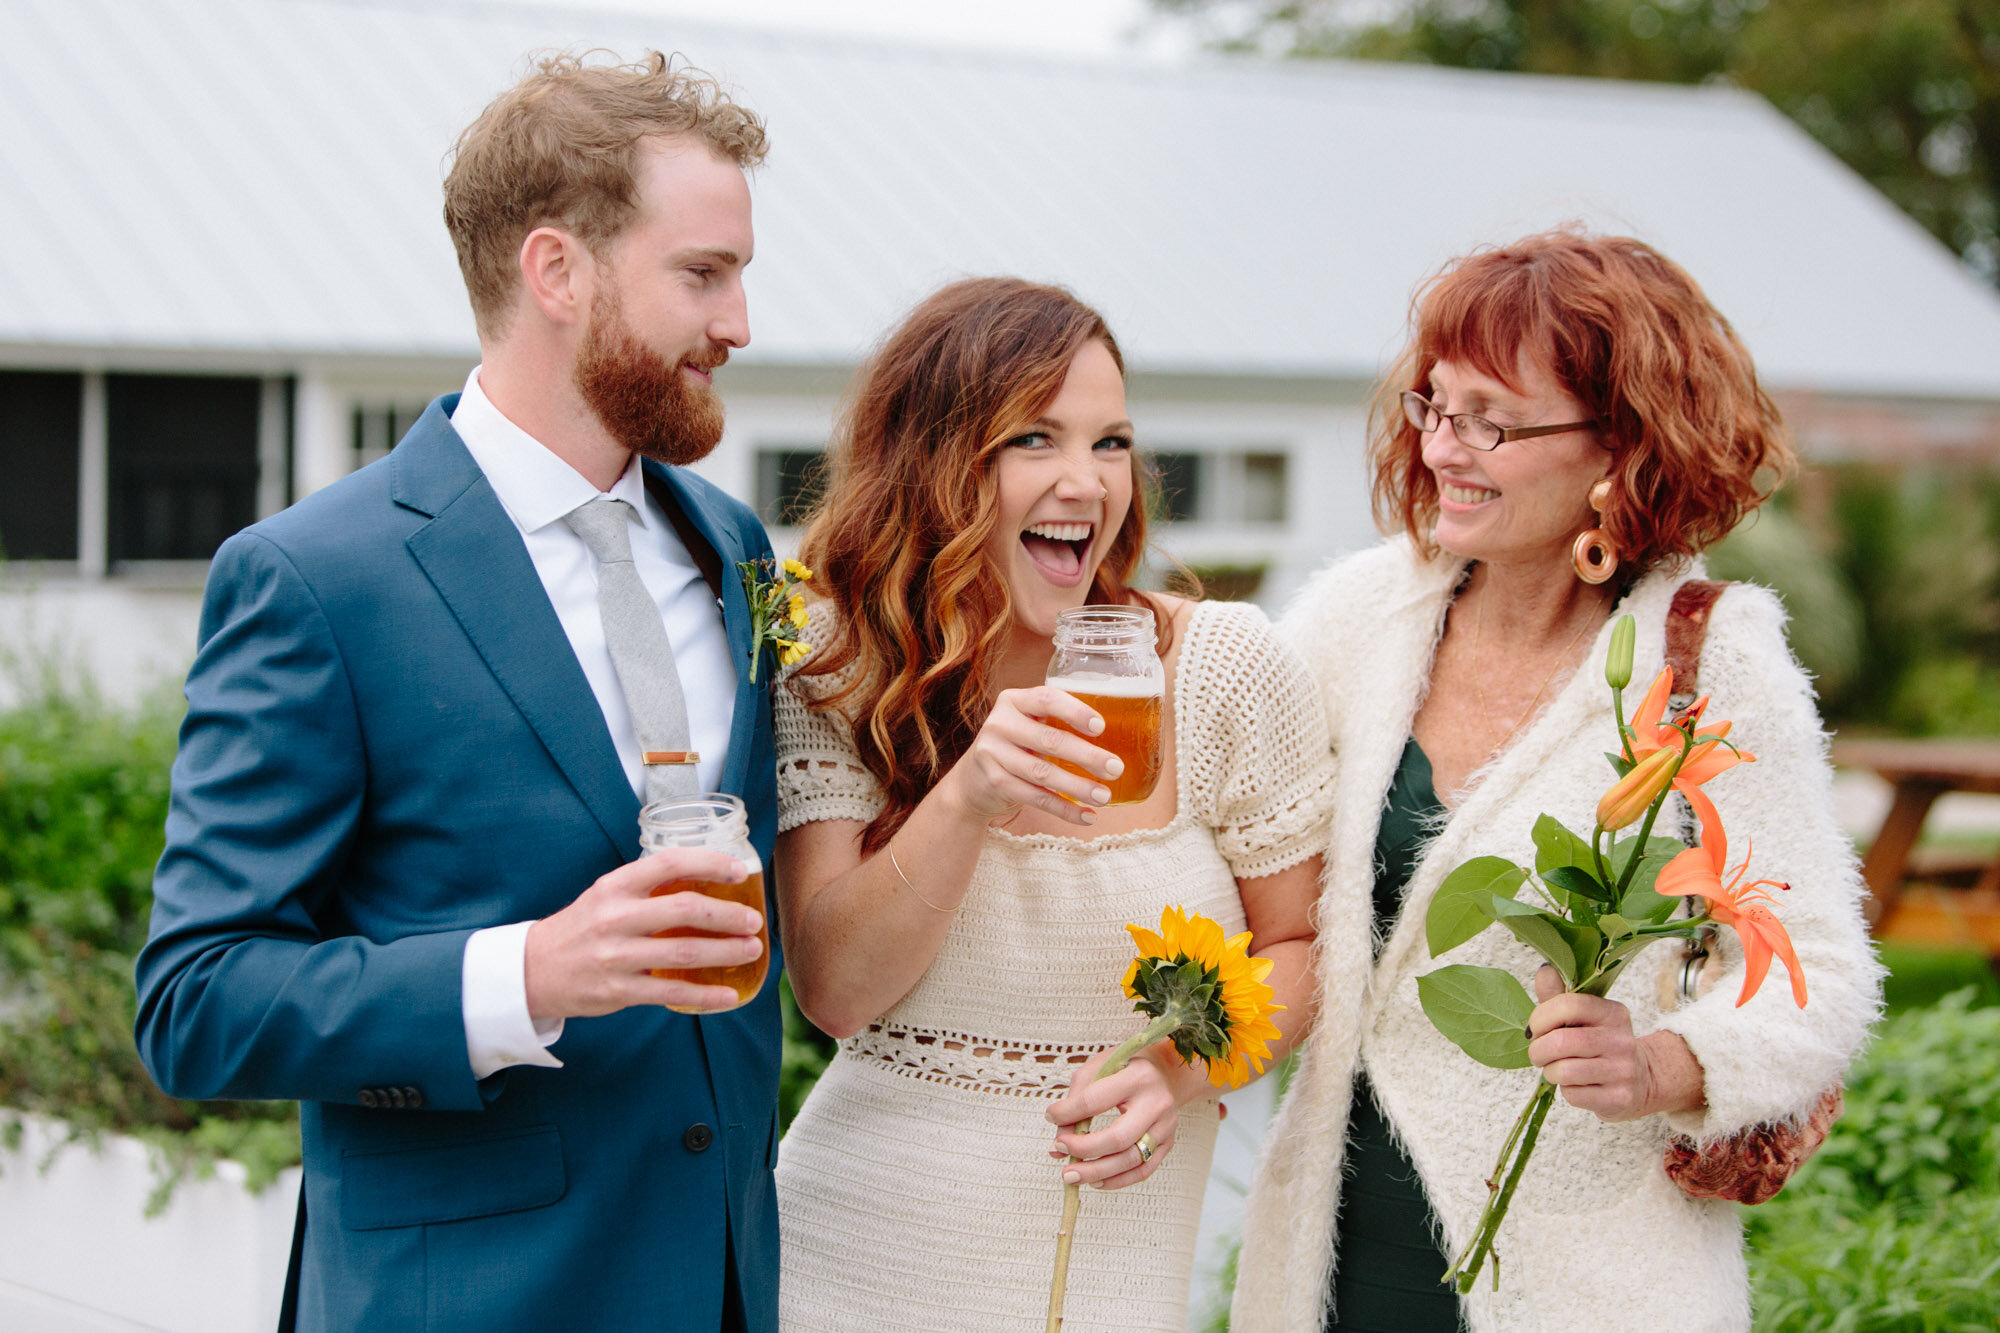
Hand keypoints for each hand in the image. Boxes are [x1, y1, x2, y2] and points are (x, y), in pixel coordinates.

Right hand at [525, 849, 763, 1021]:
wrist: (532, 970)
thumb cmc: (583, 928)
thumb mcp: (606, 895)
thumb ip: (648, 888)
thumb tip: (706, 882)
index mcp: (616, 886)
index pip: (670, 864)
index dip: (709, 864)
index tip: (740, 871)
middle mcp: (616, 917)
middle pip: (684, 910)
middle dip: (728, 916)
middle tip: (754, 921)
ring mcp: (616, 956)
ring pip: (683, 953)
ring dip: (725, 952)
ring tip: (751, 951)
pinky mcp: (617, 990)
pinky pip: (671, 993)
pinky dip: (705, 995)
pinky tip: (729, 995)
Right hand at [938, 685, 1123, 827]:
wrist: (971, 782)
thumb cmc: (1016, 747)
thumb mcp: (1028, 724)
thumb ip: (1057, 721)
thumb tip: (1122, 731)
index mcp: (1014, 701)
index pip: (1046, 699)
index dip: (1075, 712)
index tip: (1101, 727)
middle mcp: (999, 724)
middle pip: (1049, 740)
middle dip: (1087, 756)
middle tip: (1116, 768)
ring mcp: (993, 754)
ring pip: (1043, 773)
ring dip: (1078, 787)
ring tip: (1104, 796)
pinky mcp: (995, 783)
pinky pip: (1035, 798)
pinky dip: (1064, 809)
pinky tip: (1086, 816)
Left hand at [1043, 1043, 1196, 1189]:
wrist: (1164, 1073)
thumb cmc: (1125, 1069)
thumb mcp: (1097, 1071)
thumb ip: (1075, 1102)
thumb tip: (1058, 1144)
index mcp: (1136, 1077)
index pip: (1094, 1101)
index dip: (1067, 1113)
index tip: (1051, 1116)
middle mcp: (1156, 1103)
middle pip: (1117, 1138)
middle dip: (1084, 1150)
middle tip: (1060, 1151)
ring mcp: (1166, 1126)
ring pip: (1130, 1160)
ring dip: (1096, 1172)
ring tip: (1071, 1175)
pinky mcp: (1169, 1143)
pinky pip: (1143, 1170)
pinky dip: (1117, 1180)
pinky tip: (1095, 1181)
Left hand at [1527, 965, 1703, 1121]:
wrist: (1642, 1079)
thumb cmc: (1600, 1043)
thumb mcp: (1586, 1017)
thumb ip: (1560, 996)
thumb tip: (1545, 971)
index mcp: (1612, 1012)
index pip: (1568, 1005)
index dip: (1540, 1018)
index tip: (1535, 1028)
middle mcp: (1621, 1040)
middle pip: (1560, 1042)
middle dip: (1538, 1050)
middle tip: (1539, 1054)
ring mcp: (1623, 1070)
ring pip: (1563, 1071)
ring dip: (1550, 1072)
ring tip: (1557, 1069)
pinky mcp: (1619, 1098)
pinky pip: (1573, 1095)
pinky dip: (1566, 1091)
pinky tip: (1578, 1085)